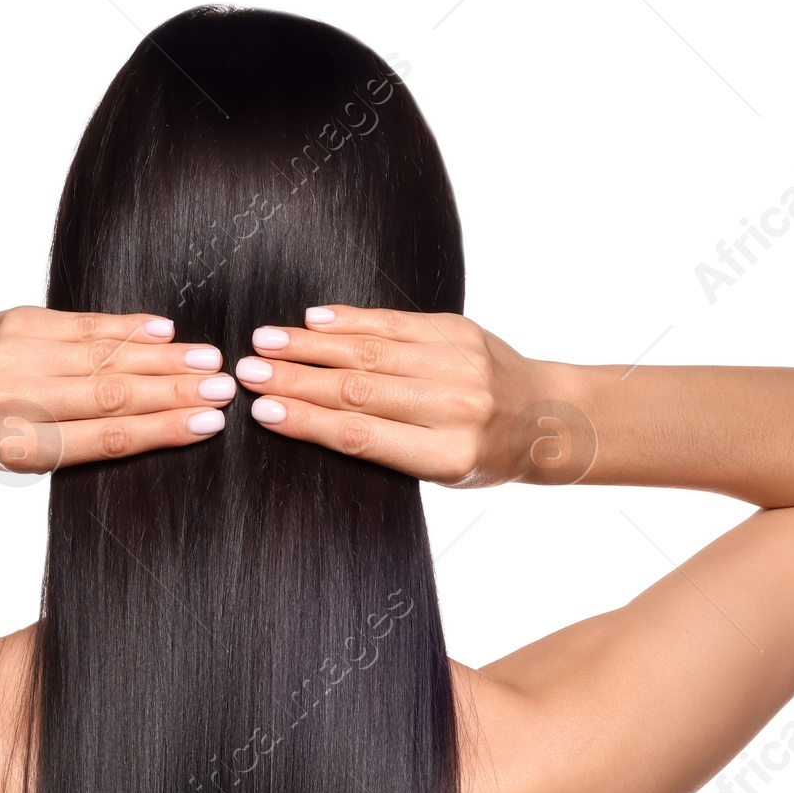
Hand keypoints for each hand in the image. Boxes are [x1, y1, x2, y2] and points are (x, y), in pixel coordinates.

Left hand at [0, 307, 235, 473]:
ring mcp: (15, 355)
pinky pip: (84, 324)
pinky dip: (128, 328)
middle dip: (175, 390)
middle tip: (223, 386)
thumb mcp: (33, 457)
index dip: (164, 429)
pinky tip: (164, 331)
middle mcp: (16, 399)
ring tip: (207, 359)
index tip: (209, 423)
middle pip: (113, 393)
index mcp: (23, 448)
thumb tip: (167, 418)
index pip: (109, 436)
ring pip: (104, 355)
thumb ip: (89, 437)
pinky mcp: (17, 321)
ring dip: (162, 356)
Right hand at [234, 307, 593, 487]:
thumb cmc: (483, 456)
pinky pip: (395, 322)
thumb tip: (307, 415)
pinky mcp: (459, 330)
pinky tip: (314, 319)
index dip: (307, 421)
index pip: (361, 435)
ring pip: (371, 349)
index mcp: (446, 455)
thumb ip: (384, 446)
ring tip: (266, 341)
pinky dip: (351, 320)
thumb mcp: (439, 472)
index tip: (264, 410)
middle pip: (359, 389)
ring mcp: (460, 363)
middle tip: (247, 371)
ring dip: (311, 344)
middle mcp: (456, 407)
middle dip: (296, 378)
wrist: (546, 419)